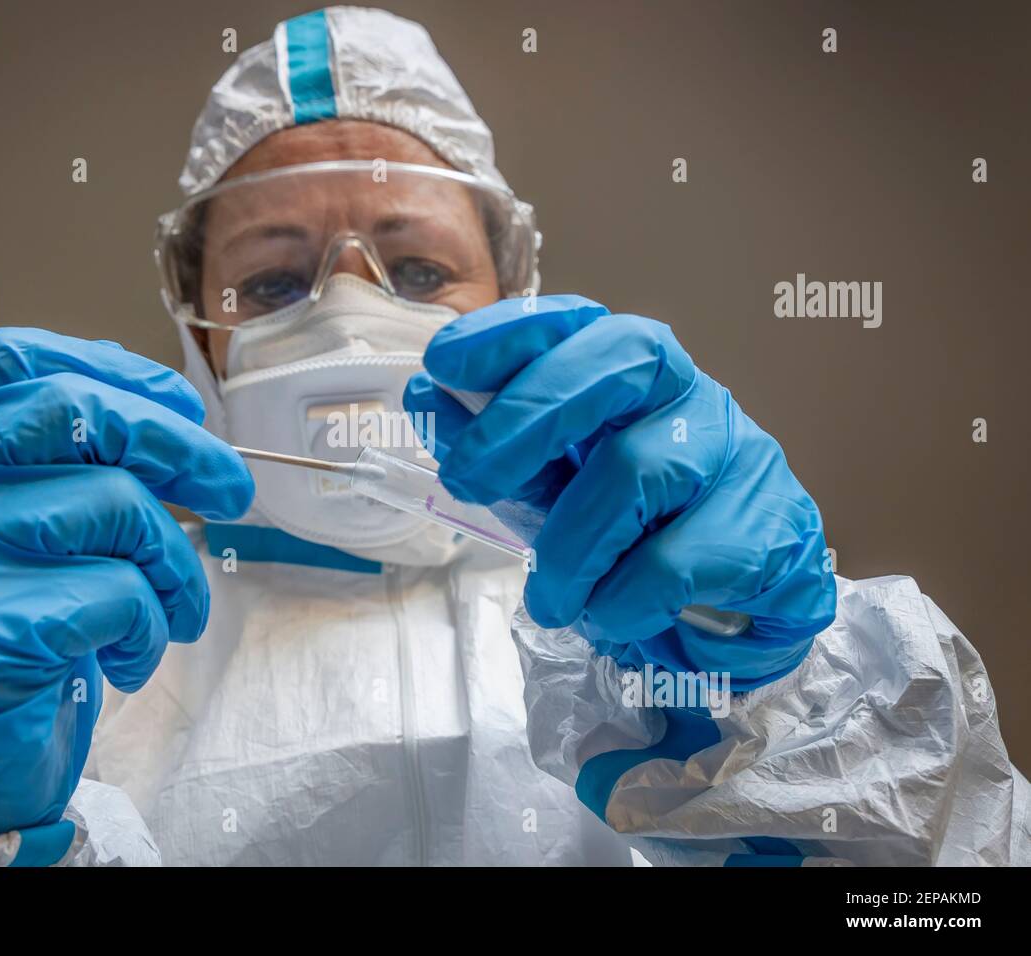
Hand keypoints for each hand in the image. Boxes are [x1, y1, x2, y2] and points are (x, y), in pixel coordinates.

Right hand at [0, 328, 252, 834]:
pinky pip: (121, 593)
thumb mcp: (35, 534)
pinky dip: (152, 628)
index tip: (180, 404)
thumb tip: (185, 427)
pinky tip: (129, 659)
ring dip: (176, 567)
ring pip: (118, 506)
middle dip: (181, 447)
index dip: (109, 366)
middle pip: (77, 413)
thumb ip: (75, 470)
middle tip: (234, 490)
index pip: (13, 361)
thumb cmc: (13, 633)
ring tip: (175, 613)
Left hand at [404, 296, 835, 688]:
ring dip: (569, 547)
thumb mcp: (558, 490)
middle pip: (619, 364)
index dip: (509, 333)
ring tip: (550, 601)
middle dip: (526, 417)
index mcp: (633, 375)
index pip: (578, 323)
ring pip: (636, 470)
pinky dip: (623, 599)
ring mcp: (739, 453)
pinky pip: (674, 559)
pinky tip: (614, 616)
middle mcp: (690, 395)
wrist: (741, 617)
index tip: (443, 362)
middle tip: (466, 481)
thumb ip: (502, 451)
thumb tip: (425, 401)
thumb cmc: (639, 537)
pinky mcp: (769, 525)